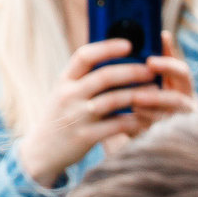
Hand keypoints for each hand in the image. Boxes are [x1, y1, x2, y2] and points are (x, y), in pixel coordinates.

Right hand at [15, 35, 196, 185]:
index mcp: (64, 80)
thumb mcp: (64, 93)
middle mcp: (68, 95)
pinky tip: (147, 117)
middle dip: (132, 71)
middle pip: (104, 76)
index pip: (85, 56)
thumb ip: (84, 78)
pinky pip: (116, 125)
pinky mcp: (85, 137)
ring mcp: (76, 117)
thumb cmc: (61, 117)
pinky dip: (133, 120)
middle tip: (151, 69)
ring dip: (138, 94)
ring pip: (113, 100)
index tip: (129, 44)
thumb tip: (114, 57)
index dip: (108, 48)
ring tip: (155, 91)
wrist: (41, 152)